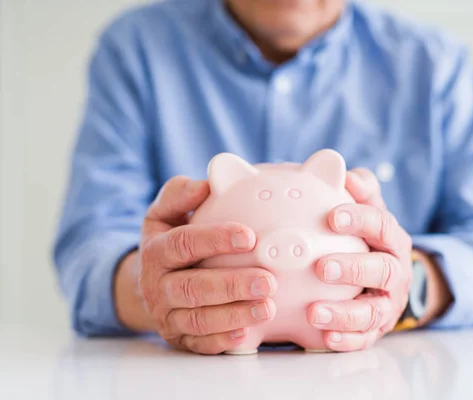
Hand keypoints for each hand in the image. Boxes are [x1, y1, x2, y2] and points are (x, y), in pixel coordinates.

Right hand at [115, 176, 276, 353]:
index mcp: (156, 251)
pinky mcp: (178, 338)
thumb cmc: (169, 240)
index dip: (214, 239)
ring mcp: (167, 315)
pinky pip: (199, 344)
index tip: (249, 236)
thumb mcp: (165, 213)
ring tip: (268, 307)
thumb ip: (180, 194)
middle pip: (193, 287)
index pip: (183, 244)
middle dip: (232, 284)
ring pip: (198, 319)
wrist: (149, 283)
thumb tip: (206, 184)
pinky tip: (247, 334)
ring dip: (234, 314)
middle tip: (269, 280)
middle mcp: (157, 285)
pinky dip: (222, 341)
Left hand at [308, 168, 412, 351]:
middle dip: (354, 268)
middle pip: (383, 270)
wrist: (389, 279)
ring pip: (373, 311)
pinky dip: (347, 340)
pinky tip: (324, 339)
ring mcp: (388, 303)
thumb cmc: (367, 239)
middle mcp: (396, 271)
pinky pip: (365, 338)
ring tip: (313, 312)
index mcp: (392, 239)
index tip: (332, 216)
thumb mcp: (369, 210)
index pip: (381, 225)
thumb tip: (346, 174)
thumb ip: (360, 191)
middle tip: (321, 267)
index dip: (359, 219)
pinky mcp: (377, 329)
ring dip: (344, 313)